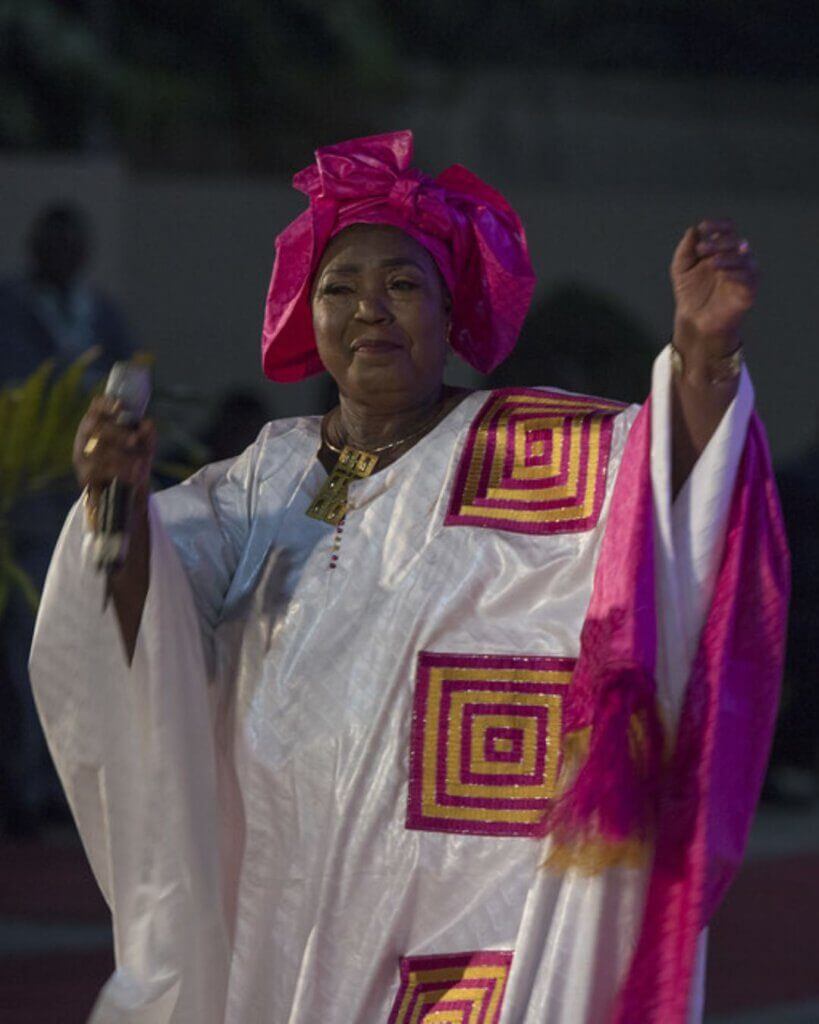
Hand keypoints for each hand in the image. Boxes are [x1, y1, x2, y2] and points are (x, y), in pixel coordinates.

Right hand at [73, 396, 156, 514]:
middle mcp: (86, 436)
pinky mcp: (84, 475)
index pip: (96, 408)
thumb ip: (147, 433)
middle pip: (97, 429)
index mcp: (98, 422)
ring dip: (122, 456)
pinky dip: (118, 472)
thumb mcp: (145, 445)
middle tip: (135, 440)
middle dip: (118, 433)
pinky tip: (133, 476)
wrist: (126, 490)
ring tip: (140, 462)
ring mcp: (82, 455)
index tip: (120, 406)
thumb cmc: (134, 458)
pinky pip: (98, 471)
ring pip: (98, 451)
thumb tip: (148, 424)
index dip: (106, 404)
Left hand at [670, 218, 758, 359]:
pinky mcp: (748, 291)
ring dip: (728, 257)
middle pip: (735, 241)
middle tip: (702, 249)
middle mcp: (736, 258)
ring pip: (744, 258)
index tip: (703, 227)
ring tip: (712, 263)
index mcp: (721, 249)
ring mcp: (744, 274)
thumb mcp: (681, 268)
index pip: (727, 229)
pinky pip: (749, 279)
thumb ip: (685, 249)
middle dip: (719, 242)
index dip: (717, 225)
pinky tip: (723, 275)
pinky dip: (737, 275)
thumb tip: (693, 229)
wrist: (694, 321)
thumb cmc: (689, 293)